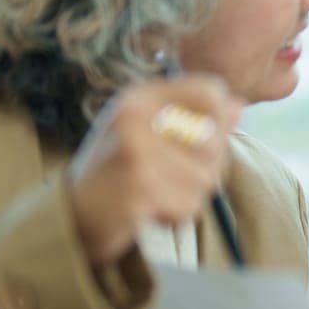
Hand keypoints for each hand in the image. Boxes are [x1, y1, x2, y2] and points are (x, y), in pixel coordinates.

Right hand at [67, 75, 243, 265]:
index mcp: (139, 97)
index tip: (195, 142)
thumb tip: (239, 106)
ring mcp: (135, 151)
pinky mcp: (138, 186)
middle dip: (204, 169)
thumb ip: (195, 118)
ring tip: (155, 194)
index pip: (211, 92)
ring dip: (188, 196)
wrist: (69, 215)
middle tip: (169, 178)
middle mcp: (135, 115)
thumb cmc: (115, 172)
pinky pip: (189, 204)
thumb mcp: (149, 134)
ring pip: (207, 177)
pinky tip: (148, 211)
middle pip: (216, 141)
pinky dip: (176, 214)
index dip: (219, 122)